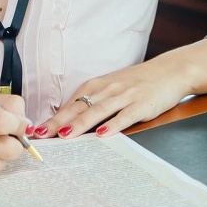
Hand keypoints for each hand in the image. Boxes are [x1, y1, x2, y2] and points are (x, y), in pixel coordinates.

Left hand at [35, 56, 197, 139]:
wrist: (170, 70)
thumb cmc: (138, 83)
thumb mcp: (112, 88)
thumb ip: (93, 103)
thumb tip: (69, 123)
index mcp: (96, 86)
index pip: (70, 104)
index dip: (53, 118)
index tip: (36, 131)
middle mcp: (107, 89)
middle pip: (78, 107)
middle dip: (58, 122)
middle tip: (41, 135)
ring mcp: (124, 96)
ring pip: (98, 111)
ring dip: (80, 123)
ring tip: (65, 135)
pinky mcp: (141, 104)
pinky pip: (124, 115)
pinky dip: (113, 125)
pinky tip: (102, 134)